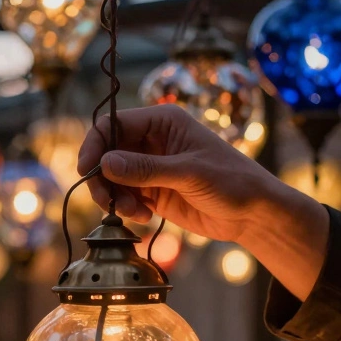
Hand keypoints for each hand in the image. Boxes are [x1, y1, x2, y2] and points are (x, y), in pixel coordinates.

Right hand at [75, 104, 277, 243]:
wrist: (252, 213)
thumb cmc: (231, 182)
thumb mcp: (189, 173)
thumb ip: (146, 169)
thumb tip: (105, 163)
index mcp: (162, 121)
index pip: (113, 125)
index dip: (95, 145)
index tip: (87, 171)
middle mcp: (151, 141)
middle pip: (106, 152)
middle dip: (103, 178)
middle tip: (109, 203)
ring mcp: (150, 167)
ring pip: (111, 178)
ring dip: (115, 197)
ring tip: (135, 213)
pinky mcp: (152, 191)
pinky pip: (124, 196)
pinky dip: (126, 209)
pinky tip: (144, 218)